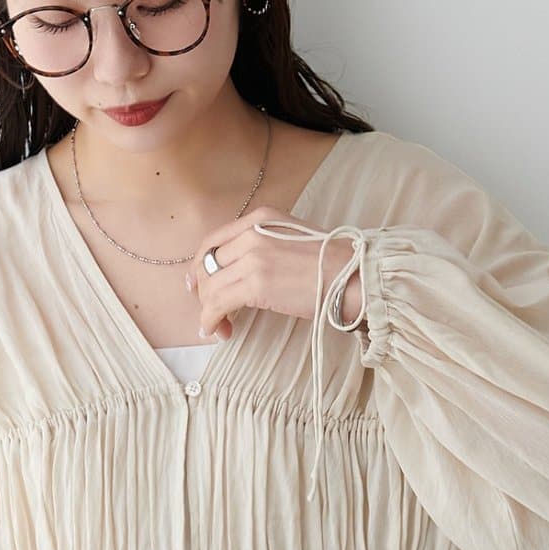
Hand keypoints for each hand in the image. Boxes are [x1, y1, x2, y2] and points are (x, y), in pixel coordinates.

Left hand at [186, 210, 364, 342]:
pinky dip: (212, 320)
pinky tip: (218, 331)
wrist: (353, 277)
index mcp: (261, 218)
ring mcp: (253, 257)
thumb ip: (265, 245)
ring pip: (210, 287)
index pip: (214, 241)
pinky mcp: (256, 284)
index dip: (199, 265)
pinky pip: (218, 304)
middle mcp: (252, 233)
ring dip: (209, 312)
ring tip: (218, 329)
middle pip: (208, 265)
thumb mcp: (292, 239)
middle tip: (211, 314)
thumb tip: (240, 272)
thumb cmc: (331, 265)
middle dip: (204, 293)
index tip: (196, 284)